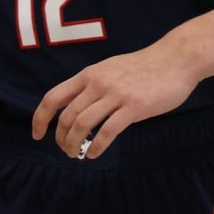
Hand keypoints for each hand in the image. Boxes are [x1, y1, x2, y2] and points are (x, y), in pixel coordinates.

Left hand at [31, 42, 197, 159]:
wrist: (176, 58)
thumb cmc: (143, 68)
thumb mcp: (109, 70)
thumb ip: (92, 87)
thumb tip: (76, 110)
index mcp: (87, 75)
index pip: (52, 98)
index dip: (40, 118)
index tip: (37, 134)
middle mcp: (97, 84)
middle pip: (66, 116)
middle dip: (60, 138)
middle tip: (65, 150)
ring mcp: (116, 94)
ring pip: (83, 124)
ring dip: (74, 144)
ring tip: (76, 154)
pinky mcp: (135, 106)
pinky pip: (108, 131)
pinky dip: (97, 146)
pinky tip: (94, 154)